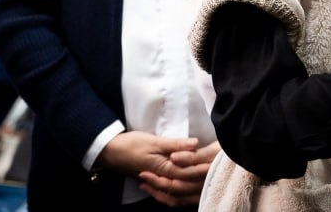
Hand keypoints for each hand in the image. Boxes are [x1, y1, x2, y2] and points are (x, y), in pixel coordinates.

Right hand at [95, 132, 212, 206]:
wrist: (110, 152)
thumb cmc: (131, 144)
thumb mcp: (154, 141)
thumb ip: (175, 144)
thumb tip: (195, 143)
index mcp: (166, 168)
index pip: (191, 171)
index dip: (206, 166)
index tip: (220, 160)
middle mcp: (165, 178)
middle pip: (190, 182)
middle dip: (204, 175)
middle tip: (219, 164)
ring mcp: (162, 180)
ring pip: (183, 188)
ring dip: (196, 182)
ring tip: (210, 170)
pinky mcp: (159, 179)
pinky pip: (173, 190)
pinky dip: (183, 188)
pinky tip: (192, 180)